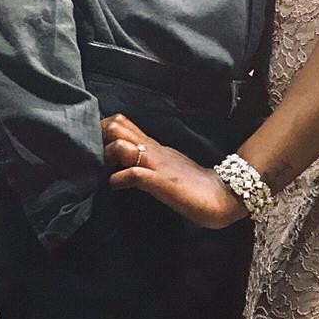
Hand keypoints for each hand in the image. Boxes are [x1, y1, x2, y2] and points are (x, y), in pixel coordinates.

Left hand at [102, 114, 245, 228]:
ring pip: (121, 145)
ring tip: (105, 170)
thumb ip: (149, 162)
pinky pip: (133, 175)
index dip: (102, 129)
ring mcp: (156, 164)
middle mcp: (153, 150)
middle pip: (117, 125)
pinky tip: (116, 186)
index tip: (94, 143)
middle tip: (94, 153)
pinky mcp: (161, 182)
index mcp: (154, 146)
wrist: (224, 195)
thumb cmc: (196, 185)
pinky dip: (118, 180)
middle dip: (98, 136)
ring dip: (106, 156)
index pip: (122, 123)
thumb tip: (127, 166)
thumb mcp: (167, 168)